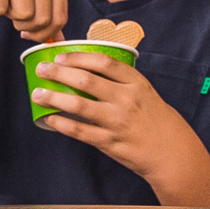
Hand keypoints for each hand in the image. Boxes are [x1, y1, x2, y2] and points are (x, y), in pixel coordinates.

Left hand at [32, 52, 209, 180]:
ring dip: (53, 97)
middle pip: (86, 80)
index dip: (78, 57)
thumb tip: (87, 70)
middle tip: (42, 69)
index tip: (61, 56)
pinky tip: (48, 118)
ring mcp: (117, 121)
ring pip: (78, 105)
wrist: (172, 152)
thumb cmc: (157, 120)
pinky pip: (78, 130)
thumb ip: (122, 83)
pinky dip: (59, 123)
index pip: (104, 62)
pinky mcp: (109, 142)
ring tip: (37, 94)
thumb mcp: (146, 93)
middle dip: (58, 72)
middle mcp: (126, 100)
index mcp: (137, 84)